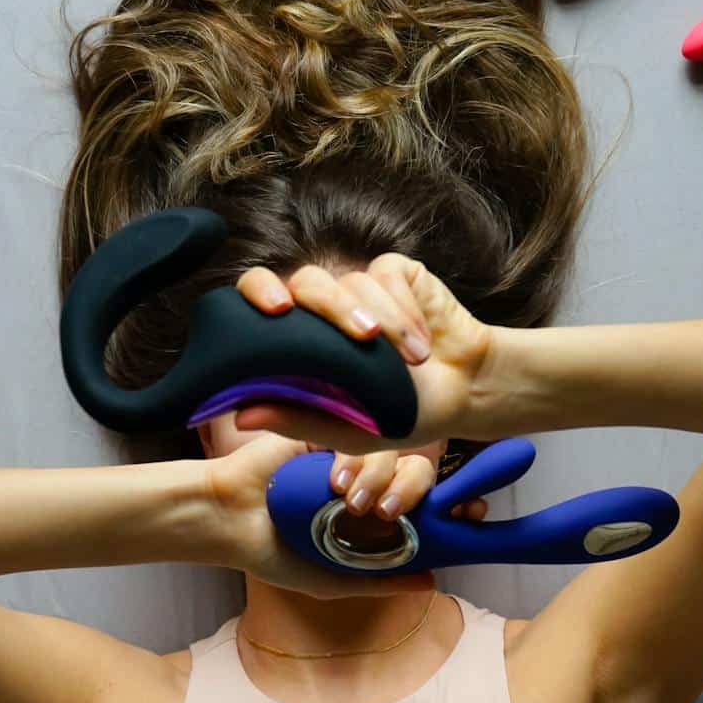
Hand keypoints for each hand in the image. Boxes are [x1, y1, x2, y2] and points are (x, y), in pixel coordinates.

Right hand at [200, 433, 486, 599]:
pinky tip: (334, 483)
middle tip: (409, 506)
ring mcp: (350, 456)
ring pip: (395, 454)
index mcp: (375, 516)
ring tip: (353, 504)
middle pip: (421, 473)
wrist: (227, 517)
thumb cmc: (273, 552)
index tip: (471, 512)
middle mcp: (370, 482)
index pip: (426, 504)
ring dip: (384, 479)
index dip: (453, 504)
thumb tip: (433, 582)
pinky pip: (360, 438)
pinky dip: (355, 461)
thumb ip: (378, 579)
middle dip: (424, 488)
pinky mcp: (328, 431)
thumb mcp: (329, 578)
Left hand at [234, 254, 495, 453]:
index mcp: (298, 340)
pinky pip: (386, 276)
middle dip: (332, 306)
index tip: (275, 309)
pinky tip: (422, 344)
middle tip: (360, 335)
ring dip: (385, 325)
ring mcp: (357, 287)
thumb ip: (296, 419)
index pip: (258, 299)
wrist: (462, 395)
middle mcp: (322, 309)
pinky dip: (404, 312)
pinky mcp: (394, 273)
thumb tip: (239, 414)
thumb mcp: (346, 429)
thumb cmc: (398, 413)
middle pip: (305, 282)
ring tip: (411, 364)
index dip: (258, 293)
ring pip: (352, 283)